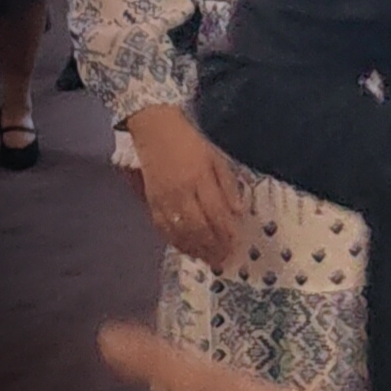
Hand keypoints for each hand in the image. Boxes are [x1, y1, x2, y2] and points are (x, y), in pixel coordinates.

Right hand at [126, 105, 243, 269]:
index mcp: (200, 178)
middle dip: (213, 247)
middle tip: (225, 261)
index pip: (216, 213)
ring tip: (210, 261)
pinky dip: (177, 243)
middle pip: (198, 228)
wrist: (155, 129)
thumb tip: (239, 213)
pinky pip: (163, 228)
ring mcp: (163, 199)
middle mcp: (180, 192)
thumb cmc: (191, 142)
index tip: (238, 246)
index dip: (227, 233)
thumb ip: (228, 185)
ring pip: (180, 232)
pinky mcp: (151, 202)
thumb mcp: (216, 158)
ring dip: (196, 250)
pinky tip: (188, 250)